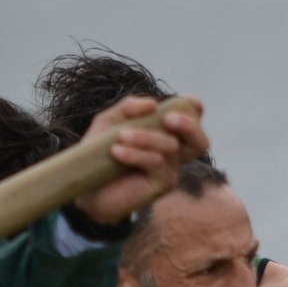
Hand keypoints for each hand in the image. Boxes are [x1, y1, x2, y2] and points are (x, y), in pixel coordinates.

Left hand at [71, 95, 208, 227]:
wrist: (87, 187)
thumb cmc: (100, 153)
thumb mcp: (110, 121)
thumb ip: (129, 107)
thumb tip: (153, 104)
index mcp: (164, 135)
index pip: (191, 123)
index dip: (195, 110)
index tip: (190, 99)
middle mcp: (173, 153)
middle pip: (200, 141)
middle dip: (189, 126)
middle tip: (167, 118)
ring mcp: (170, 170)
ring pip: (171, 146)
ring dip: (145, 137)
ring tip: (120, 137)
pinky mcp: (163, 185)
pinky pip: (158, 163)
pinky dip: (137, 154)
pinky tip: (117, 152)